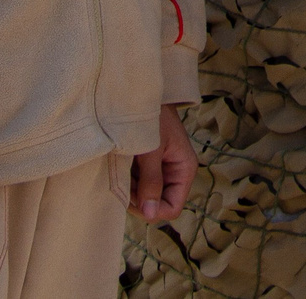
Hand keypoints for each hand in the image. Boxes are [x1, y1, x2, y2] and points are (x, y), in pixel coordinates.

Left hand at [132, 105, 196, 222]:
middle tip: (124, 180)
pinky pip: (138, 184)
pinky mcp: (148, 165)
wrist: (139, 92)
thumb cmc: (151, 116)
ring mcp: (161, 170)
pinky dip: (127, 180)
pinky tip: (121, 165)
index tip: (132, 197)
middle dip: (139, 198)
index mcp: (184, 169)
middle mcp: (174, 173)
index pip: (172, 207)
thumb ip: (151, 182)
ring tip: (122, 168)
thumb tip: (150, 214)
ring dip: (131, 188)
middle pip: (157, 204)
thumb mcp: (150, 150)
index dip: (152, 209)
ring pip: (145, 195)